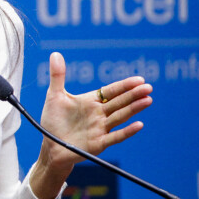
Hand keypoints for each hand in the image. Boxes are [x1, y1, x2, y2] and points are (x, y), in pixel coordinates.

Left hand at [30, 52, 152, 198]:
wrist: (50, 146)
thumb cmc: (53, 121)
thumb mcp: (54, 95)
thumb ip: (57, 75)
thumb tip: (55, 53)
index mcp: (91, 101)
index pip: (111, 91)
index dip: (124, 85)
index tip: (139, 79)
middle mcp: (99, 114)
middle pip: (119, 102)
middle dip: (133, 95)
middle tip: (149, 87)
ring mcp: (100, 129)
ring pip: (120, 117)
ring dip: (134, 109)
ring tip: (148, 100)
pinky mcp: (98, 143)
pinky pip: (114, 137)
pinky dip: (126, 131)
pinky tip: (139, 125)